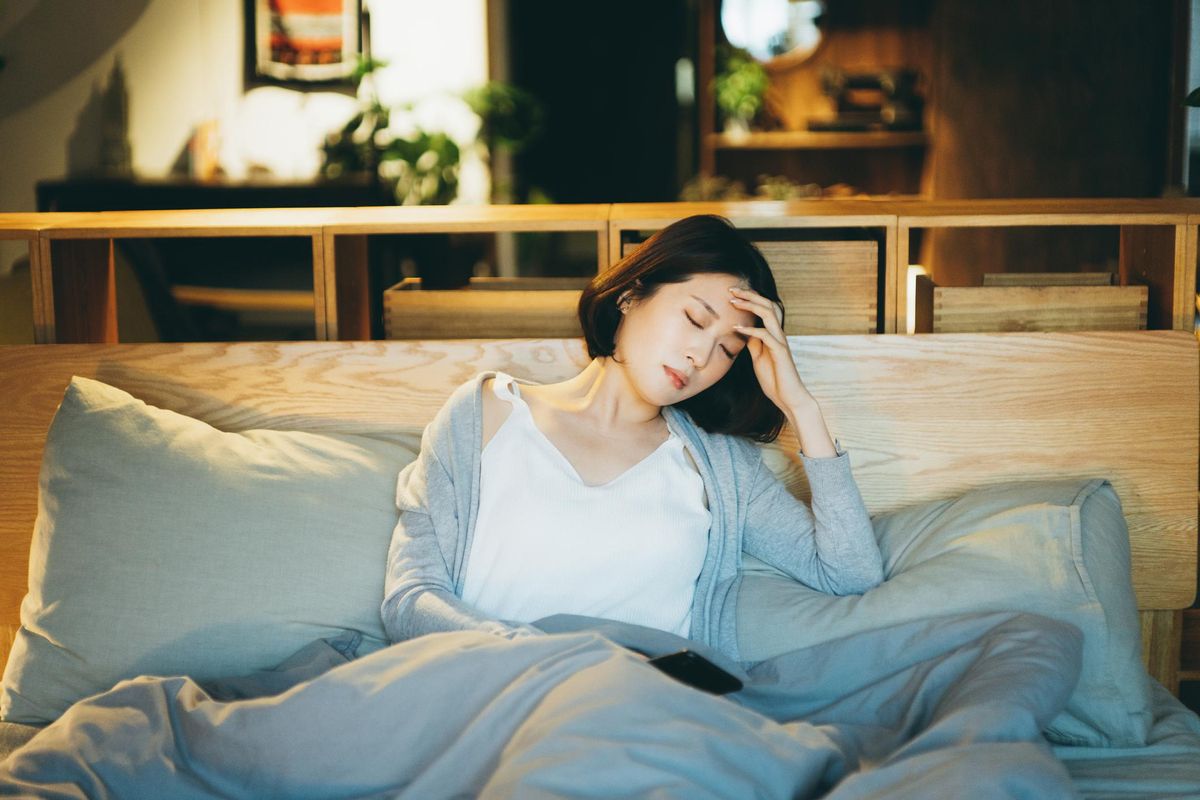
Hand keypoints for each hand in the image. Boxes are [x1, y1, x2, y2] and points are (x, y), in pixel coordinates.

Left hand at [729, 287, 814, 416]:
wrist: (788, 397)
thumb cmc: (774, 378)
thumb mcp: (758, 357)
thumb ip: (753, 342)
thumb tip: (743, 331)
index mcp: (773, 335)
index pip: (764, 309)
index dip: (750, 298)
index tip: (733, 293)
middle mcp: (778, 334)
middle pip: (768, 305)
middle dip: (750, 295)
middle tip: (732, 289)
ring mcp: (780, 342)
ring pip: (769, 314)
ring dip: (751, 305)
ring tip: (734, 301)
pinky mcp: (780, 352)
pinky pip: (765, 335)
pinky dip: (751, 329)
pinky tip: (737, 328)